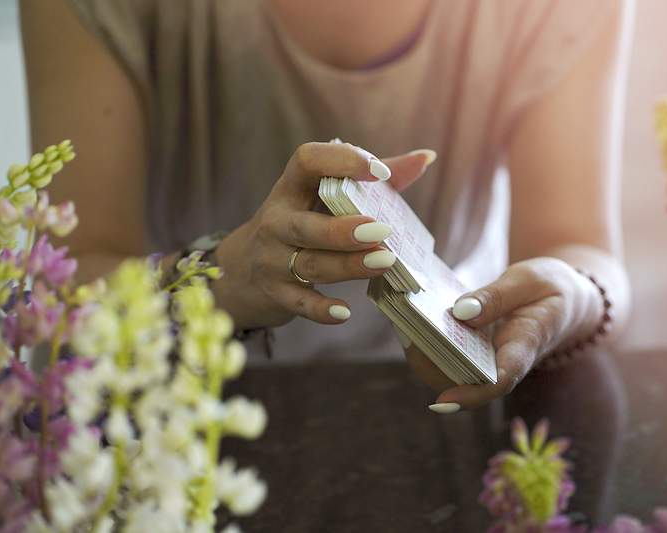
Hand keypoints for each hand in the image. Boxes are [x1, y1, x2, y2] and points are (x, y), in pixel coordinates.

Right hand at [212, 141, 434, 328]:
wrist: (240, 271)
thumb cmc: (300, 223)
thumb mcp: (322, 199)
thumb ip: (373, 181)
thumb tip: (426, 158)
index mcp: (291, 189)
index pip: (306, 161)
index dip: (341, 161)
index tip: (378, 171)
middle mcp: (276, 222)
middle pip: (306, 225)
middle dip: (343, 229)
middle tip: (382, 230)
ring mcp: (273, 260)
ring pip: (310, 264)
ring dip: (348, 265)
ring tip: (384, 262)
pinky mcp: (276, 294)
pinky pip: (300, 304)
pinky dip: (321, 310)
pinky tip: (344, 312)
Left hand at [399, 257, 603, 411]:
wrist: (566, 299)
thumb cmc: (552, 288)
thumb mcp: (532, 280)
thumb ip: (497, 296)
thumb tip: (459, 312)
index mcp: (525, 347)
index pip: (499, 382)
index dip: (470, 395)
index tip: (440, 402)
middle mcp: (502, 363)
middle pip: (461, 380)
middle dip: (429, 363)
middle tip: (404, 330)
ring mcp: (487, 360)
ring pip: (449, 370)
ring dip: (422, 352)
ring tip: (401, 320)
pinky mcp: (475, 350)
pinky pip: (447, 353)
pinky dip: (427, 338)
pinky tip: (411, 314)